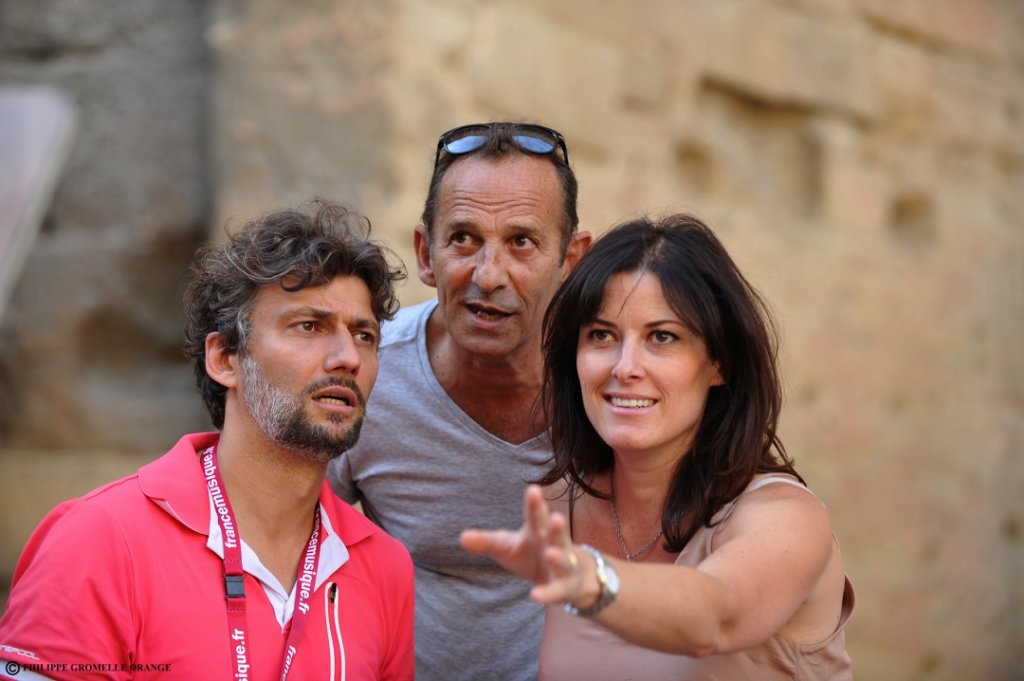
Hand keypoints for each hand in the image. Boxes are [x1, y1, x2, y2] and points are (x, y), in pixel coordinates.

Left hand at [460, 485, 594, 605]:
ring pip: (564, 560)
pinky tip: (535, 596)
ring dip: (559, 557)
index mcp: (537, 531)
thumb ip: (486, 542)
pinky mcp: (565, 587)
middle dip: (556, 526)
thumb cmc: (530, 555)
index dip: (534, 504)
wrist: (566, 577)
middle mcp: (553, 544)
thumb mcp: (506, 547)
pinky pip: (557, 591)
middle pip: (555, 534)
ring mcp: (564, 565)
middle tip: (556, 516)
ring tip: (550, 554)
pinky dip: (547, 594)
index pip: (536, 515)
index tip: (533, 489)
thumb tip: (462, 537)